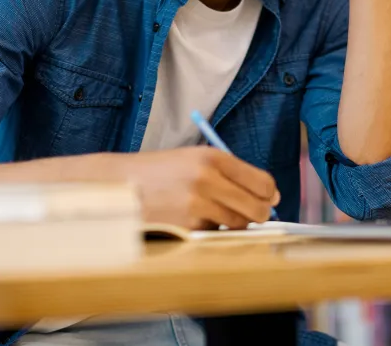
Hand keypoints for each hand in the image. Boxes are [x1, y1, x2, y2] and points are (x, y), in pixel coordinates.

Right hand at [118, 147, 279, 229]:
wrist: (120, 184)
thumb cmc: (161, 172)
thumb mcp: (195, 159)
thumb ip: (231, 172)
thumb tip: (270, 195)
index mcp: (214, 157)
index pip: (263, 182)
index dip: (270, 194)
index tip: (269, 199)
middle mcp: (208, 179)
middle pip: (257, 208)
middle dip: (259, 214)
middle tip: (252, 214)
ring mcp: (197, 204)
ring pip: (238, 224)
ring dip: (234, 223)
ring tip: (214, 212)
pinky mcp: (186, 226)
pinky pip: (215, 233)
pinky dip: (211, 230)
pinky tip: (193, 218)